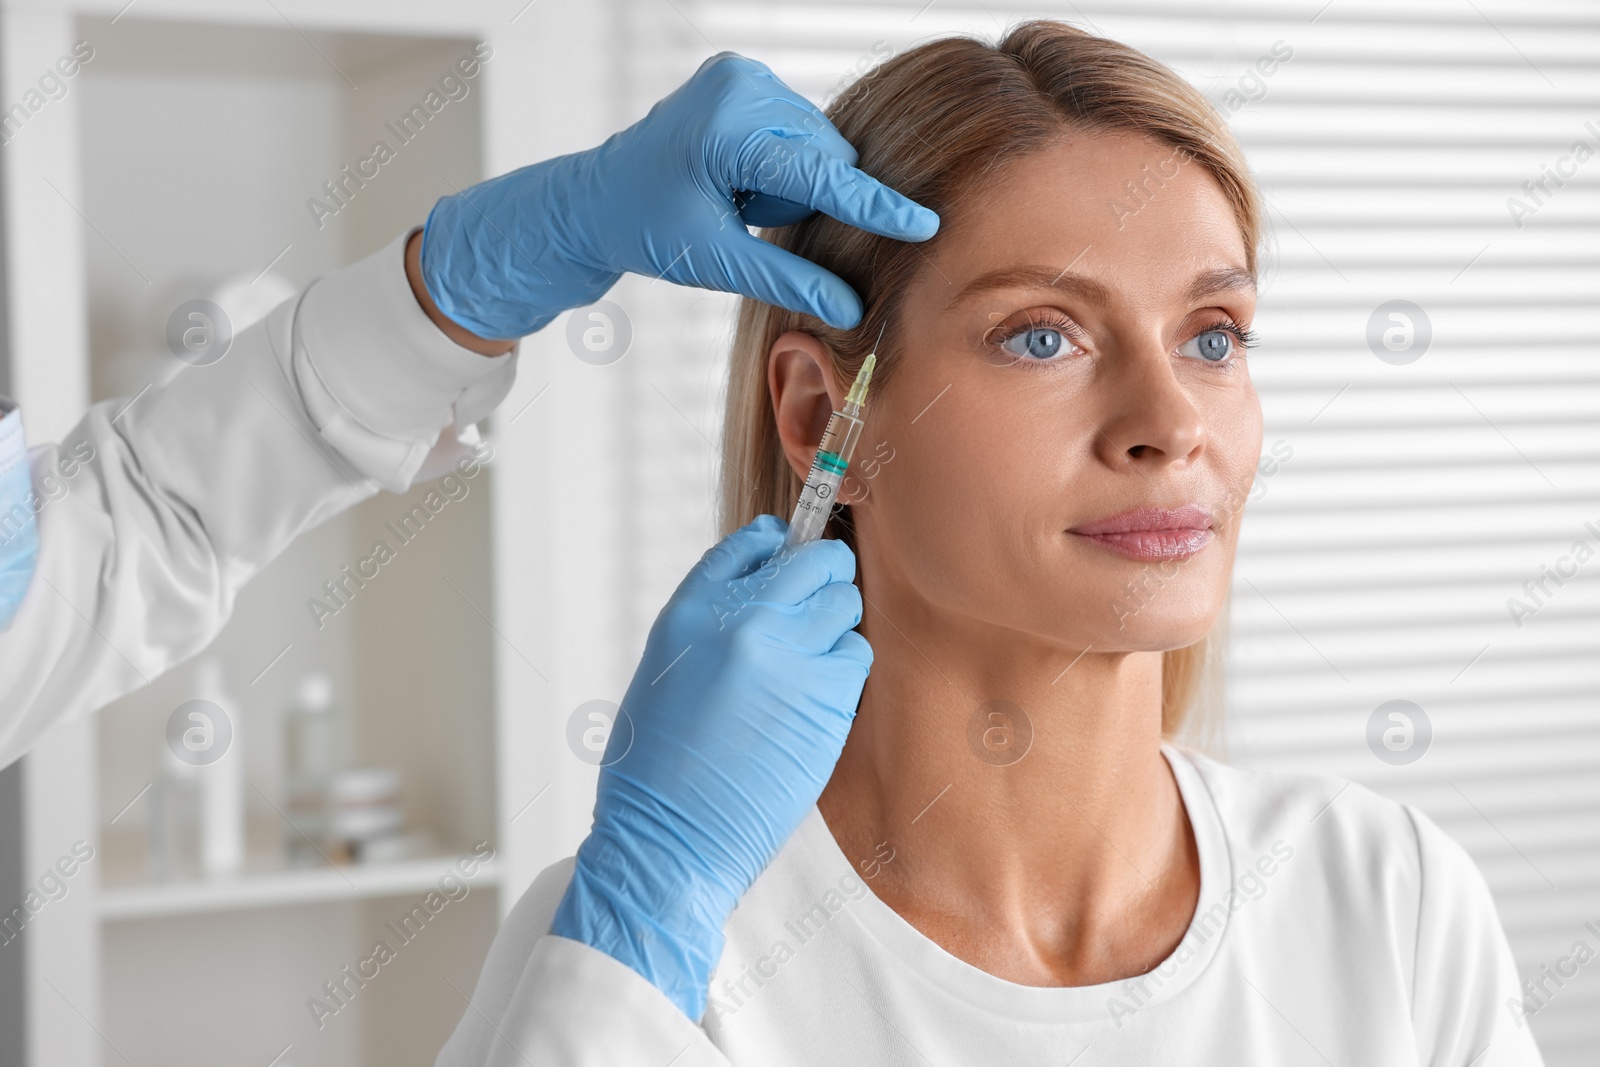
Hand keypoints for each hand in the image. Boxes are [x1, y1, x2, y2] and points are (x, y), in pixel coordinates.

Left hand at [420, 52, 937, 338]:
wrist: (592, 200)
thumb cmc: (644, 229)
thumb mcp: (716, 262)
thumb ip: (786, 281)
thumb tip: (850, 308)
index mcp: (724, 130)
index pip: (819, 174)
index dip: (874, 206)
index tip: (923, 224)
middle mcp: (738, 86)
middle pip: (824, 156)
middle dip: (804, 198)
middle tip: (746, 219)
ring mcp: (740, 75)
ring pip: (815, 146)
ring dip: (791, 184)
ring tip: (736, 199)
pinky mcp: (743, 78)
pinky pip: (797, 132)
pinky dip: (780, 166)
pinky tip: (737, 180)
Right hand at [549, 515, 870, 1019]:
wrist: (670, 838)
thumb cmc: (659, 766)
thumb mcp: (665, 670)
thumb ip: (711, 623)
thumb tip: (763, 589)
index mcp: (689, 611)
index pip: (751, 545)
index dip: (779, 546)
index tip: (790, 554)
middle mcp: (740, 620)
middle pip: (814, 561)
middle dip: (823, 579)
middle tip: (818, 607)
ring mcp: (788, 654)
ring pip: (844, 604)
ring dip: (835, 627)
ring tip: (807, 667)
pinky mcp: (826, 695)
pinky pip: (856, 654)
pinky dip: (845, 671)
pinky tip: (815, 701)